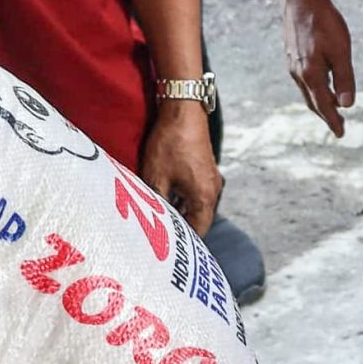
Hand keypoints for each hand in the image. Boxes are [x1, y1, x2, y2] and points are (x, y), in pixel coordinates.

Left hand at [137, 104, 222, 233]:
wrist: (183, 110)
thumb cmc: (170, 143)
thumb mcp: (155, 177)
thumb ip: (155, 204)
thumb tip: (149, 223)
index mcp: (204, 198)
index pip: (198, 232)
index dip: (183, 245)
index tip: (166, 253)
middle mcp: (213, 191)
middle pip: (198, 221)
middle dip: (180, 230)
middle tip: (159, 240)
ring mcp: (211, 179)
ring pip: (196, 207)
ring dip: (180, 214)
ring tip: (158, 220)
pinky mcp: (205, 169)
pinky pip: (195, 194)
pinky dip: (182, 200)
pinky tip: (163, 199)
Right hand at [280, 0, 354, 136]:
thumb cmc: (323, 22)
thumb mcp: (341, 51)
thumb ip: (344, 79)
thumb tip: (346, 105)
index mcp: (311, 75)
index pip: (324, 106)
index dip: (333, 121)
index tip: (340, 133)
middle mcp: (298, 73)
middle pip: (313, 102)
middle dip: (326, 114)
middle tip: (338, 125)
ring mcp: (292, 64)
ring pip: (307, 90)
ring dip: (319, 101)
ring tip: (332, 107)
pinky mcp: (291, 54)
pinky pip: (303, 79)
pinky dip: (313, 88)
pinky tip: (320, 83)